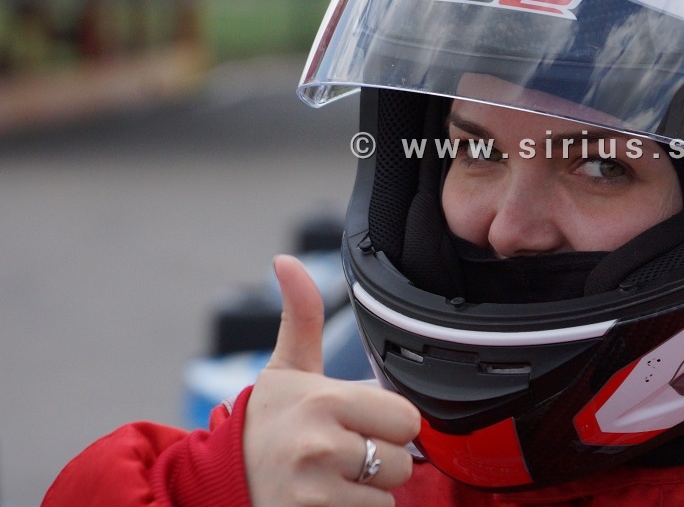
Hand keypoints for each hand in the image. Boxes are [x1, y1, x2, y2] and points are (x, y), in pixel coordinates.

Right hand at [244, 255, 420, 506]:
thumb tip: (285, 260)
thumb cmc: (262, 426)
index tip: (358, 423)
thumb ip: (300, 316)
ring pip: (388, 497)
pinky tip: (326, 502)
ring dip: (367, 494)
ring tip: (331, 481)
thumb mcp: (284, 370)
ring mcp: (317, 493)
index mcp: (323, 400)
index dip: (387, 423)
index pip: (406, 418)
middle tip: (341, 455)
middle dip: (378, 461)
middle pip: (401, 460)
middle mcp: (321, 446)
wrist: (218, 484)